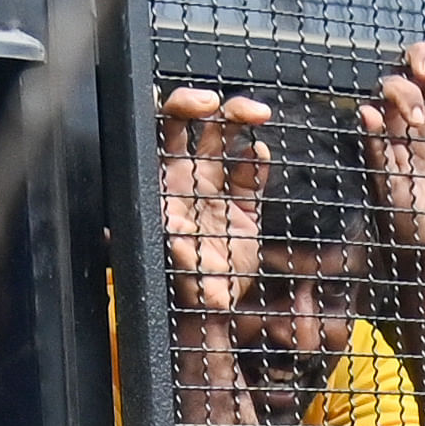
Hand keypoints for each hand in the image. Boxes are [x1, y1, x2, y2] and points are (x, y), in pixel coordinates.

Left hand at [158, 88, 274, 317]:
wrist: (209, 319)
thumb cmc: (180, 293)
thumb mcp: (175, 275)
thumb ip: (175, 254)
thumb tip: (174, 233)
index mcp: (163, 186)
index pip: (164, 133)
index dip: (180, 110)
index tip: (201, 106)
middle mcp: (187, 182)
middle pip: (197, 127)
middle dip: (213, 106)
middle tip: (232, 106)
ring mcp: (214, 193)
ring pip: (226, 141)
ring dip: (241, 120)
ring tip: (259, 116)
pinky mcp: (242, 211)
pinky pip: (249, 175)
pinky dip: (256, 161)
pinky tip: (261, 156)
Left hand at [360, 44, 424, 270]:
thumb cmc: (402, 221)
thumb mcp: (386, 189)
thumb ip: (377, 150)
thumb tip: (366, 112)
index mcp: (384, 130)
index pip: (388, 92)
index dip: (401, 91)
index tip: (418, 117)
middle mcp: (404, 121)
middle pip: (408, 72)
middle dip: (421, 63)